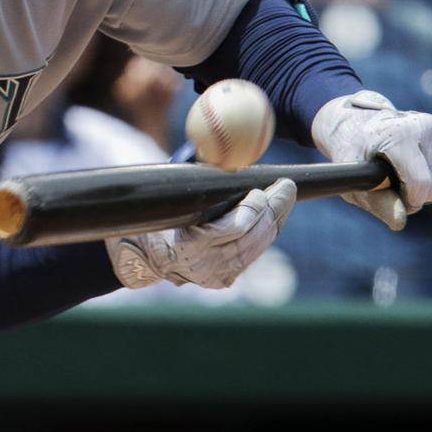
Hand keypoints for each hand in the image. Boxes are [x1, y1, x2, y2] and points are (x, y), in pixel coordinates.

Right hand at [105, 178, 295, 288]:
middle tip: (285, 187)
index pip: (233, 228)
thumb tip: (222, 151)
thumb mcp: (173, 197)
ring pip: (257, 247)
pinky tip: (272, 215)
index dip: (252, 208)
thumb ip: (198, 180)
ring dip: (274, 221)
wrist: (146, 255)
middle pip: (251, 237)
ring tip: (284, 197)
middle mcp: (205, 266)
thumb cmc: (160, 216)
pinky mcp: (224, 280)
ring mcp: (216, 277)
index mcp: (189, 245)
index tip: (261, 188)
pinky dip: (265, 233)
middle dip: (272, 210)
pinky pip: (252, 254)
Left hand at [311, 90, 431, 229]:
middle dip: (418, 196)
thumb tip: (400, 222)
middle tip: (396, 182)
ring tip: (406, 173)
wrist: (359, 126)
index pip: (421, 183)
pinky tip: (423, 171)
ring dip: (430, 189)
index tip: (393, 195)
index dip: (410, 201)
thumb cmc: (356, 157)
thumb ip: (380, 203)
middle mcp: (422, 126)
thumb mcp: (358, 182)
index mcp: (397, 135)